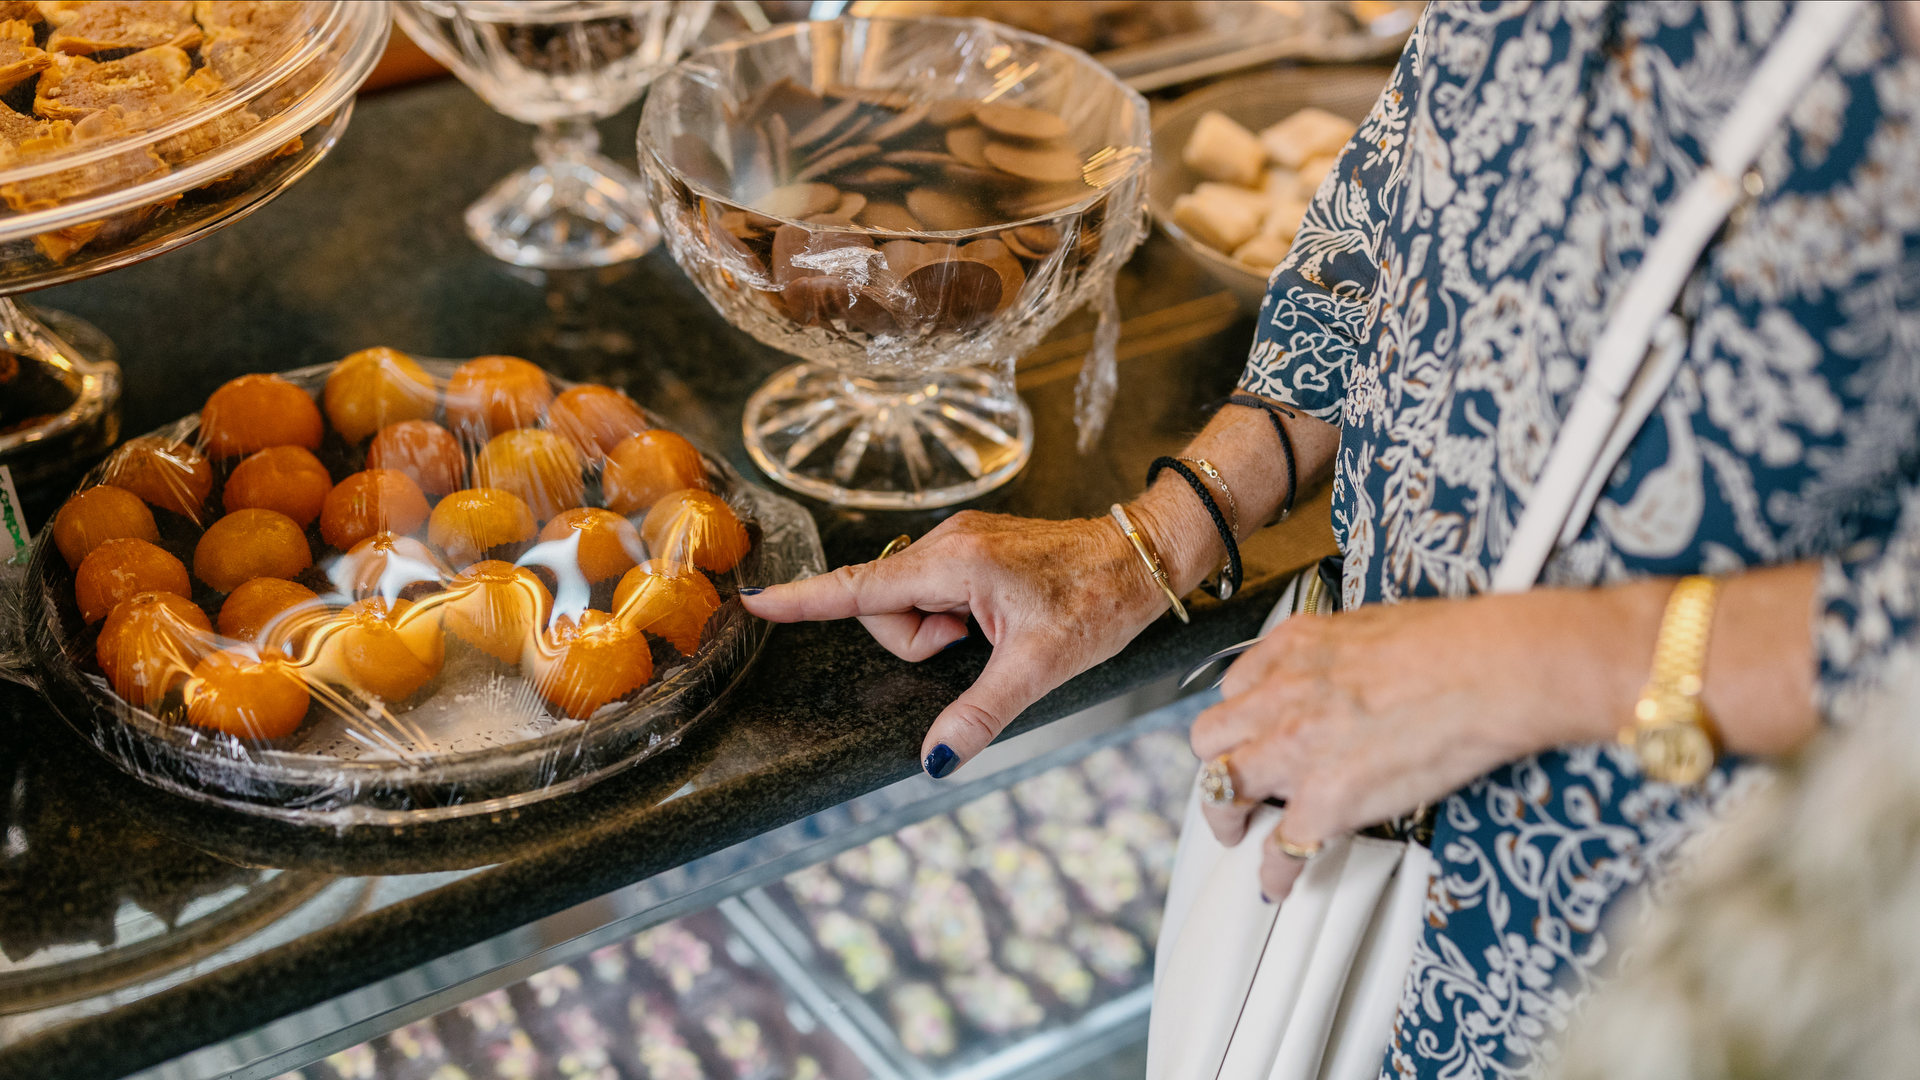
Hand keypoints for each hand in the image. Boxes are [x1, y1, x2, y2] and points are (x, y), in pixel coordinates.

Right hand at [741, 510, 1169, 776]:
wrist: (1144, 558)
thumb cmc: (1098, 600)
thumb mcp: (1039, 668)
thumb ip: (979, 713)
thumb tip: (934, 760)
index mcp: (954, 562)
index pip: (860, 588)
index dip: (804, 601)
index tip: (755, 602)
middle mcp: (947, 542)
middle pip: (885, 607)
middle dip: (921, 642)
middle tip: (978, 645)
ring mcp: (959, 543)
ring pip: (911, 604)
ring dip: (942, 631)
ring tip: (997, 632)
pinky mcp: (972, 549)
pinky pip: (935, 592)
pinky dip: (954, 617)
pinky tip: (996, 621)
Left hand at [1190, 593, 1613, 901]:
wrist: (1487, 672)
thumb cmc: (1453, 643)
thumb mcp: (1369, 623)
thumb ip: (1334, 652)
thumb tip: (1338, 670)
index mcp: (1293, 648)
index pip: (1236, 688)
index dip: (1243, 716)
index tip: (1250, 730)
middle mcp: (1281, 697)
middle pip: (1211, 738)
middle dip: (1217, 762)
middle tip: (1230, 779)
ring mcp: (1296, 752)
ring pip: (1223, 789)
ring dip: (1224, 815)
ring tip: (1235, 830)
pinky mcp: (1325, 802)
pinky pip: (1280, 848)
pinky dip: (1275, 872)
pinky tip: (1277, 882)